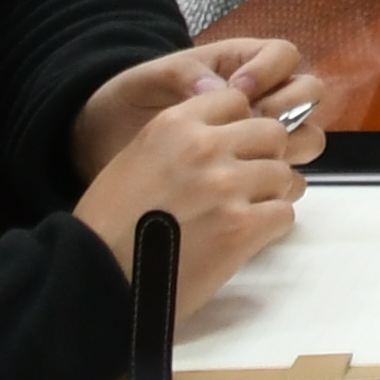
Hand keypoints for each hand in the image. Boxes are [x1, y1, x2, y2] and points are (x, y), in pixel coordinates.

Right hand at [71, 58, 307, 309]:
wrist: (95, 279)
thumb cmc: (108, 226)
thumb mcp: (136, 161)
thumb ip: (182, 143)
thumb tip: (229, 139)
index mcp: (174, 125)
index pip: (236, 101)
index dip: (240, 126)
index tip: (232, 150)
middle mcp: (205, 147)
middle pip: (271, 134)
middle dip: (264, 158)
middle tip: (247, 185)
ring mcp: (227, 186)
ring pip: (283, 174)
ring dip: (270, 196)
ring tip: (244, 216)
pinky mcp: (241, 228)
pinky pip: (284, 213)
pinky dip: (270, 227)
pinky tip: (245, 240)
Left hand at [72, 35, 321, 181]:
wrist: (107, 144)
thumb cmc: (133, 101)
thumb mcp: (151, 78)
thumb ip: (183, 75)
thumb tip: (222, 88)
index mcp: (242, 64)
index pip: (284, 55)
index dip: (270, 70)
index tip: (240, 90)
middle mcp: (261, 99)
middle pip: (308, 94)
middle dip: (287, 108)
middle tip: (252, 126)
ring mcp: (259, 138)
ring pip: (305, 135)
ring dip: (289, 145)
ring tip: (252, 159)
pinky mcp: (253, 174)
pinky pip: (285, 176)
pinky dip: (276, 180)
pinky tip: (245, 188)